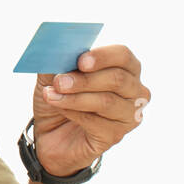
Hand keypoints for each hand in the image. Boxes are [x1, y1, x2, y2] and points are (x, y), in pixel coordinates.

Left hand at [31, 44, 150, 177]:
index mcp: (124, 68)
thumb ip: (58, 59)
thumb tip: (55, 47)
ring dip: (75, 97)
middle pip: (117, 79)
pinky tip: (60, 110)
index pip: (123, 56)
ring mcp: (128, 115)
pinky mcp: (115, 136)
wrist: (49, 132)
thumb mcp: (53, 74)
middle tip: (59, 81)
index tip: (81, 61)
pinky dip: (73, 113)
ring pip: (106, 102)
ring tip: (52, 95)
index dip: (103, 57)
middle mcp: (134, 91)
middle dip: (84, 80)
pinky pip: (96, 123)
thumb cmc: (59, 97)